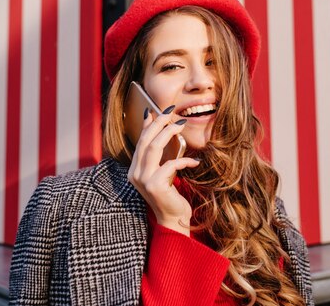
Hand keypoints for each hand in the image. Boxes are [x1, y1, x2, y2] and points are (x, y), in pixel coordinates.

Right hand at [127, 106, 199, 235]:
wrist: (173, 220)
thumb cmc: (170, 194)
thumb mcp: (162, 171)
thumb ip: (158, 153)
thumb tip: (157, 129)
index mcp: (134, 169)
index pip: (140, 141)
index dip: (149, 124)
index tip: (158, 109)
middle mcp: (135, 174)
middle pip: (145, 141)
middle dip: (159, 123)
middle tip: (171, 111)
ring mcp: (143, 180)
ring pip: (153, 148)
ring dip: (168, 133)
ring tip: (181, 125)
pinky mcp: (155, 186)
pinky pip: (170, 165)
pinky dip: (183, 160)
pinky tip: (195, 160)